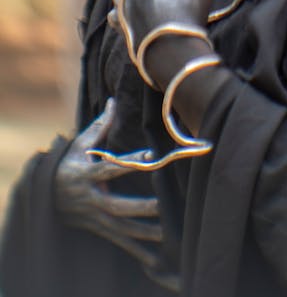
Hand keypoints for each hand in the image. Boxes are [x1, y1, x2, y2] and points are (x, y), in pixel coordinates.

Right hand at [55, 99, 163, 272]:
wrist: (46, 197)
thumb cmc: (68, 166)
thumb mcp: (79, 146)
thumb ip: (99, 126)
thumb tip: (114, 101)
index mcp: (85, 176)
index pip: (109, 170)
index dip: (129, 164)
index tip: (150, 157)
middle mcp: (90, 200)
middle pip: (116, 207)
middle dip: (139, 207)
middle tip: (162, 204)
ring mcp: (94, 218)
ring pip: (120, 229)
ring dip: (143, 232)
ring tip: (166, 232)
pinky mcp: (99, 230)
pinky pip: (120, 242)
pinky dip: (138, 252)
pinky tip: (156, 260)